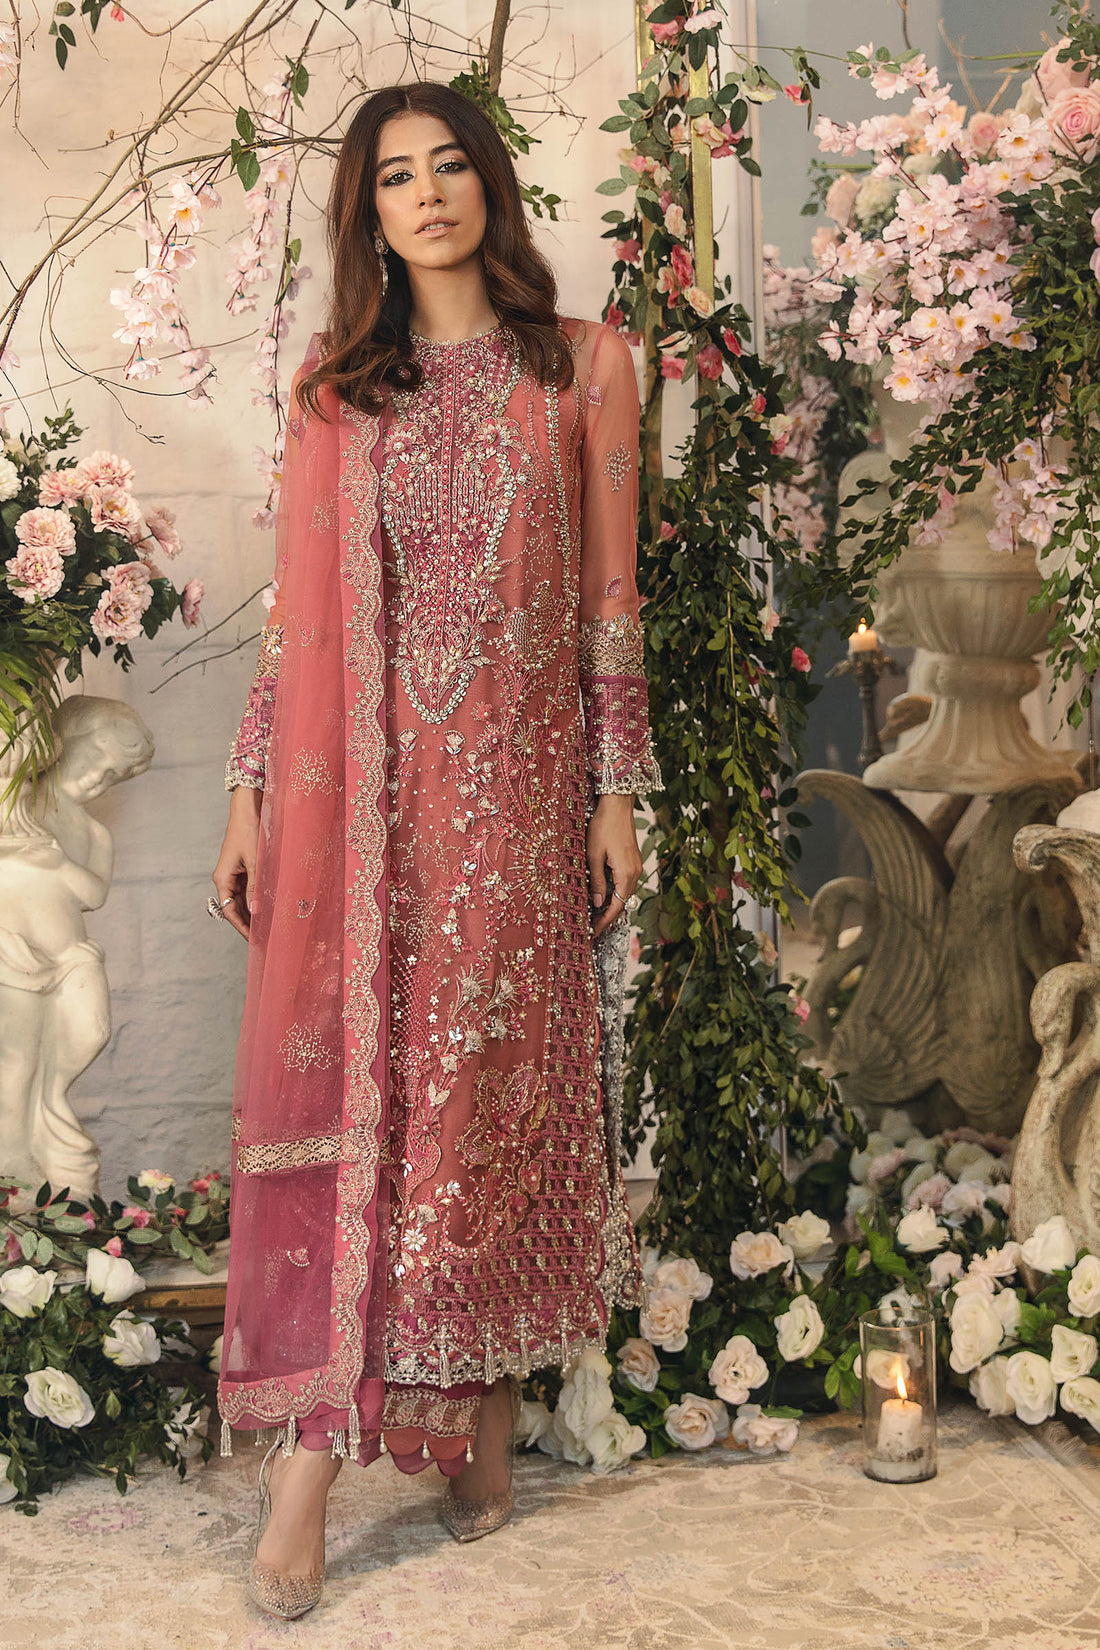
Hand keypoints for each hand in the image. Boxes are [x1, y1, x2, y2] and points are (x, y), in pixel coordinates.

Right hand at [211, 786, 261, 938]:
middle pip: (234, 907)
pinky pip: (247, 889)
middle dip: (247, 923)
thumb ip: (255, 888)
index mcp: (222, 878)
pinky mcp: (242, 868)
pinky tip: (266, 908)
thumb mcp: (255, 862)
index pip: (229, 911)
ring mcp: (233, 874)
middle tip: (262, 939)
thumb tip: (256, 911)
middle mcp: (225, 878)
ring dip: (252, 912)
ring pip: (242, 899)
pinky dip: (256, 899)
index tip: (253, 939)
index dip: (241, 926)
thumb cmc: (249, 832)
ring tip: (265, 927)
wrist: (248, 810)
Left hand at [587, 793, 641, 937]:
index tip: (593, 932)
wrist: (617, 804)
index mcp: (626, 873)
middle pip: (622, 902)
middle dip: (607, 916)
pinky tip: (602, 894)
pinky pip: (624, 882)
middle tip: (591, 927)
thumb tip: (596, 903)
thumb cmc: (602, 826)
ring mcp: (636, 865)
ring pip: (624, 892)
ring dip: (611, 904)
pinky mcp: (633, 860)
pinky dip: (614, 892)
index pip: (616, 906)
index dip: (604, 921)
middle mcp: (635, 872)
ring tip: (594, 914)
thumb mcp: (593, 854)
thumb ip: (596, 880)